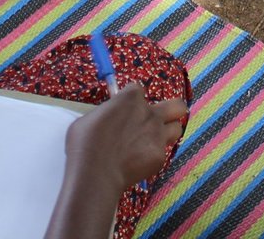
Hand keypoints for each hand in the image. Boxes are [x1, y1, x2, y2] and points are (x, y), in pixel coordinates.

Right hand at [65, 82, 187, 194]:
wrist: (95, 172)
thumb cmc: (85, 143)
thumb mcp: (90, 118)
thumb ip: (107, 113)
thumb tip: (110, 118)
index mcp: (131, 98)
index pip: (138, 90)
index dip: (131, 100)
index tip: (124, 110)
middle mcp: (150, 113)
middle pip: (177, 106)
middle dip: (171, 111)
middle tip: (157, 120)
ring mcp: (158, 135)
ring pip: (177, 128)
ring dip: (166, 132)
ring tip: (152, 141)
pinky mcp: (160, 156)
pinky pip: (163, 152)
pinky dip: (153, 155)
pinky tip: (140, 162)